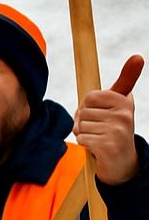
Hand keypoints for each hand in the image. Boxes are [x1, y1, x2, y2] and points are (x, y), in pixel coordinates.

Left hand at [74, 54, 143, 184]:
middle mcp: (124, 114)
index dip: (89, 107)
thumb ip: (126, 80)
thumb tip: (139, 56)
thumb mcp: (119, 104)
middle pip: (83, 110)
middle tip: (100, 130)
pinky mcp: (108, 145)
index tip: (103, 115)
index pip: (90, 96)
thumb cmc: (115, 128)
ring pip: (80, 125)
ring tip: (99, 138)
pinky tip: (98, 148)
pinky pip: (81, 138)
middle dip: (85, 121)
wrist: (123, 163)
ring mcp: (117, 130)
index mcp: (125, 101)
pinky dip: (85, 144)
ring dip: (85, 133)